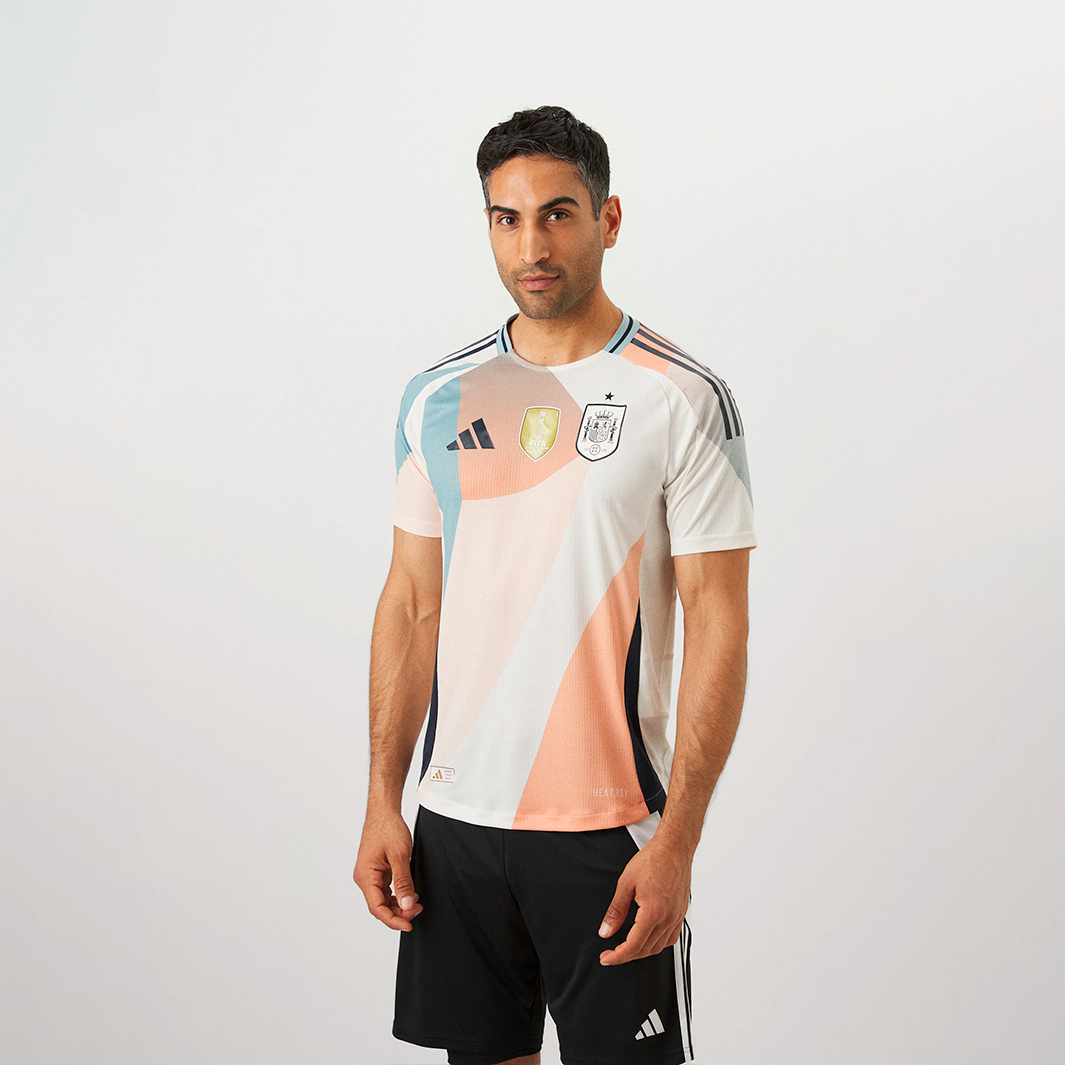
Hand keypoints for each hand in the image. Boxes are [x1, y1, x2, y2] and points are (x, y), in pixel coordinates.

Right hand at [352, 806, 422, 930]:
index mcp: (365, 876)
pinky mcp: (376, 871)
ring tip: (415, 904)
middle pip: (379, 906)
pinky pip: (385, 890)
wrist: (384, 811)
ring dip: (398, 905)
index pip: (377, 908)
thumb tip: (407, 905)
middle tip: (417, 911)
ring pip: (383, 899)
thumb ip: (403, 882)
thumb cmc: (387, 828)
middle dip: (398, 912)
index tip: (408, 925)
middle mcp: (364, 878)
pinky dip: (397, 895)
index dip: (393, 920)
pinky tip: (409, 894)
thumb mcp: (399, 856)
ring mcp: (369, 875)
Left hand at [597, 839, 691, 964]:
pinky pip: (671, 938)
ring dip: (642, 952)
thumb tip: (606, 931)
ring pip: (659, 947)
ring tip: (627, 948)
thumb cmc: (653, 859)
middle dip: (627, 956)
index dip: (617, 956)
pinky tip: (648, 939)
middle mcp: (668, 918)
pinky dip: (658, 944)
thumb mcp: (626, 883)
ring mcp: (677, 917)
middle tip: (611, 954)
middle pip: (646, 950)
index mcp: (653, 912)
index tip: (606, 958)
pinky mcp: (681, 913)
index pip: (633, 946)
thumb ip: (615, 911)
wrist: (674, 847)